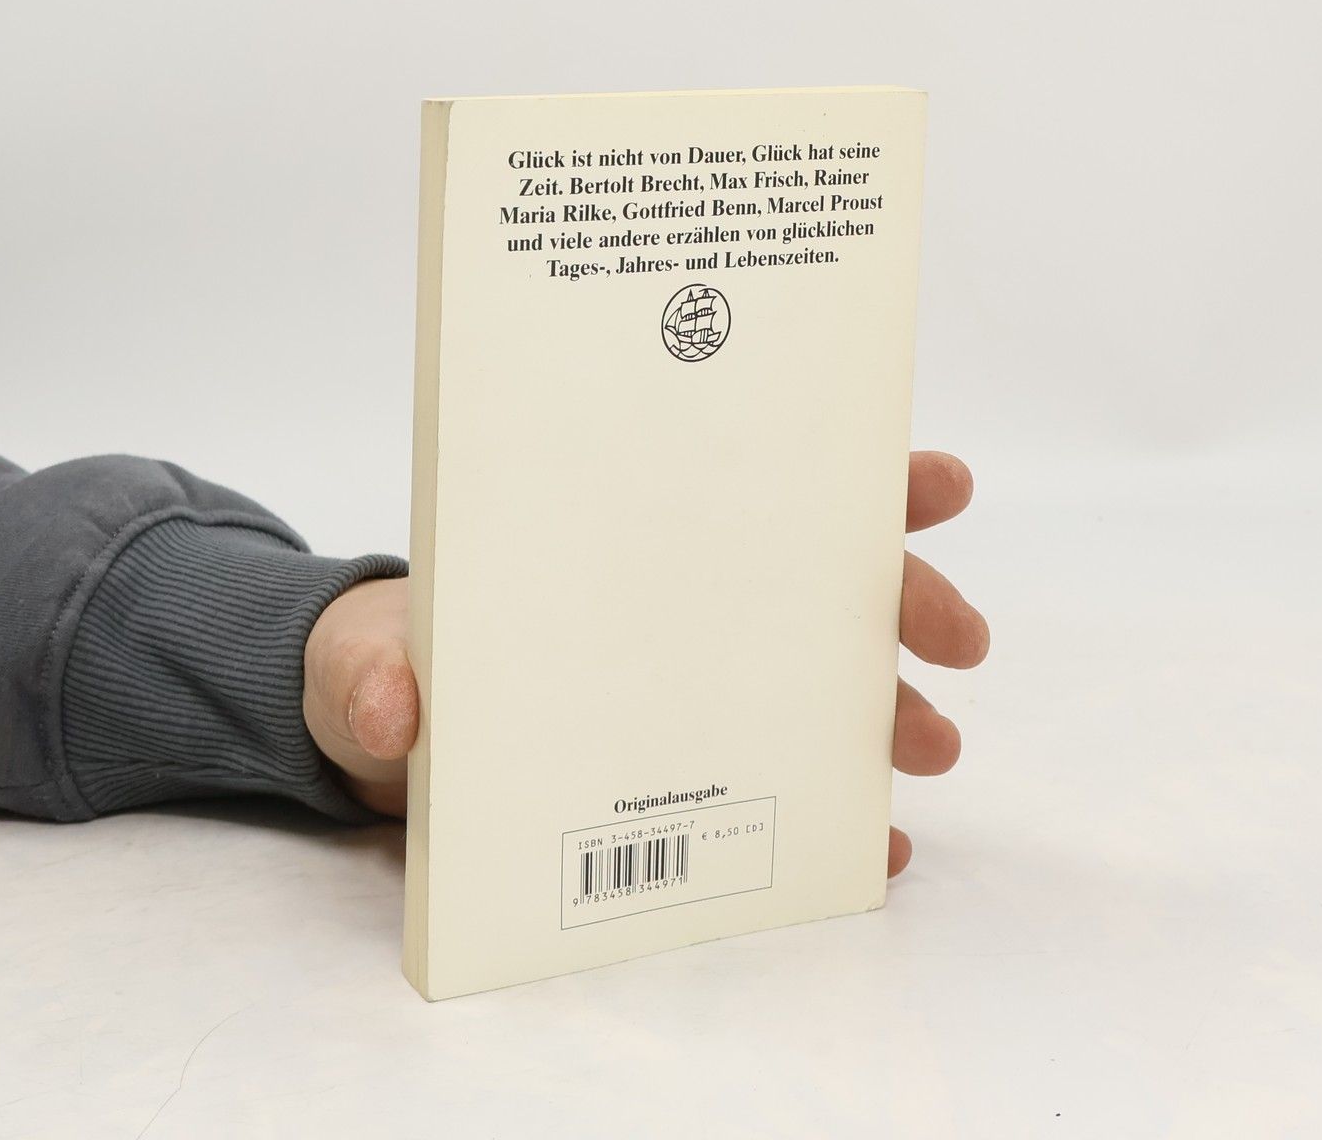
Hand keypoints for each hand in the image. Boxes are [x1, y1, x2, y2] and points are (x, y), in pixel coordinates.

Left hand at [302, 449, 987, 874]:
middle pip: (818, 581)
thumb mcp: (363, 654)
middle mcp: (677, 600)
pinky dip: (836, 817)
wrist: (369, 734)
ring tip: (934, 747)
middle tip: (958, 637)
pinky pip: (780, 791)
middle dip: (904, 596)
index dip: (854, 478)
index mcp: (623, 538)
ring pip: (819, 682)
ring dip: (890, 708)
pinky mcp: (677, 776)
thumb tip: (399, 716)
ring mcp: (688, 687)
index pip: (751, 483)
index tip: (936, 480)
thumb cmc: (384, 653)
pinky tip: (880, 845)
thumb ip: (373, 674)